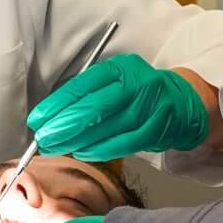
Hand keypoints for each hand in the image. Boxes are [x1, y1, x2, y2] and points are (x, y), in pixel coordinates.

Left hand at [27, 54, 211, 159]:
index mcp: (120, 69)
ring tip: (60, 148)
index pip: (82, 85)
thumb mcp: (116, 85)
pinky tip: (86, 153)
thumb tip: (53, 119)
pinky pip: (127, 141)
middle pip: (95, 104)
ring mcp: (150, 105)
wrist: (184, 102)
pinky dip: (104, 149)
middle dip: (65, 124)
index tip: (38, 119)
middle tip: (44, 138)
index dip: (57, 104)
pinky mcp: (159, 126)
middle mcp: (136, 83)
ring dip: (81, 139)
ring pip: (109, 124)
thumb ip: (89, 97)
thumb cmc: (141, 95)